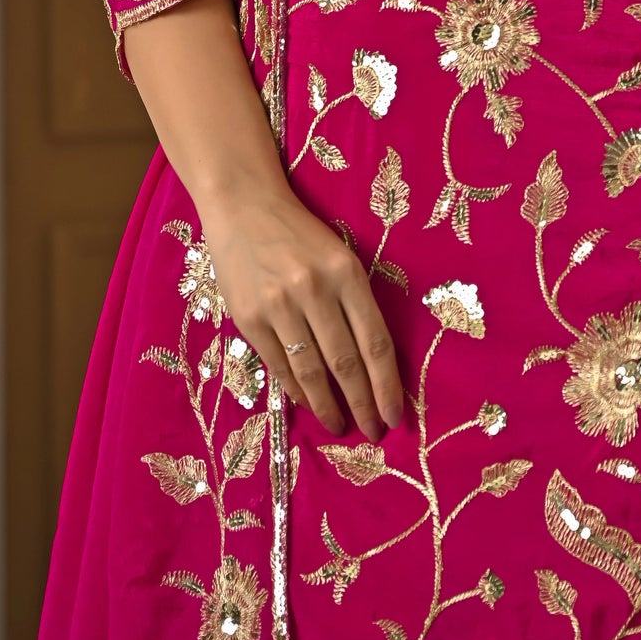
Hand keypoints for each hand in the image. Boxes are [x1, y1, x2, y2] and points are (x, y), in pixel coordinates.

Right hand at [199, 184, 403, 440]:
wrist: (244, 207)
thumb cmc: (301, 234)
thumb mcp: (341, 256)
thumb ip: (356, 302)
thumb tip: (374, 363)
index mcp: (347, 273)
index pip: (375, 341)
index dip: (387, 384)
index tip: (396, 413)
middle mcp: (314, 290)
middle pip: (346, 362)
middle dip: (363, 404)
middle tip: (374, 433)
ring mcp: (279, 306)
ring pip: (311, 371)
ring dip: (329, 406)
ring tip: (341, 426)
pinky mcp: (249, 319)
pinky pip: (279, 366)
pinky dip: (297, 391)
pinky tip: (310, 405)